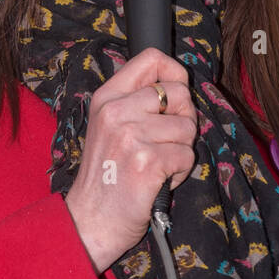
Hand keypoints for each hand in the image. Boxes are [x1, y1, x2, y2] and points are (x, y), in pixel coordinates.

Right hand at [65, 47, 197, 273]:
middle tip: (165, 142)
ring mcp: (131, 136)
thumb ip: (135, 101)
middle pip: (180, 93)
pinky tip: (159, 180)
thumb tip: (179, 84)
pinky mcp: (147, 162)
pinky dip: (181, 172)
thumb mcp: (107, 126)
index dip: (175, 74)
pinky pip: (187, 156)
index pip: (152, 58)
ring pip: (188, 128)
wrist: (90, 221)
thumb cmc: (106, 175)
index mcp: (106, 98)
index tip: (175, 96)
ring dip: (181, 151)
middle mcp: (116, 111)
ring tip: (158, 165)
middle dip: (184, 120)